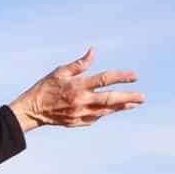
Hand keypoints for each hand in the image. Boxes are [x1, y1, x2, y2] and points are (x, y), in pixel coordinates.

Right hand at [10, 47, 142, 131]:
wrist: (32, 111)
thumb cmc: (45, 87)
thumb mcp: (60, 71)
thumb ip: (80, 64)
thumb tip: (93, 51)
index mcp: (78, 86)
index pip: (105, 79)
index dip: (121, 77)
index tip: (135, 76)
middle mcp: (81, 101)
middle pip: (111, 99)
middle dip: (129, 98)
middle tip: (143, 97)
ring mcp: (80, 114)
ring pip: (107, 111)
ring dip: (122, 107)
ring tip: (134, 103)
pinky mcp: (77, 122)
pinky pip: (96, 118)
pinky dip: (107, 113)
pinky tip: (114, 109)